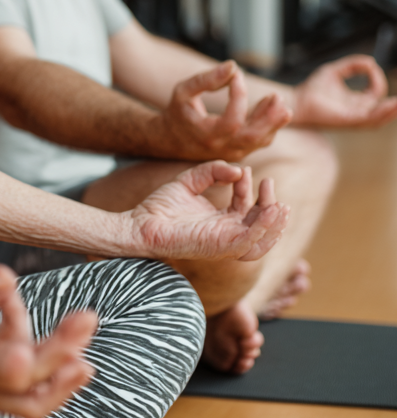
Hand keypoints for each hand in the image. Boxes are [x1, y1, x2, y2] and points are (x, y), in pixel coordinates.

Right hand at [0, 264, 96, 417]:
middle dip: (63, 352)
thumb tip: (8, 279)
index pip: (2, 373)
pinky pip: (24, 396)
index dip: (26, 356)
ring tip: (84, 341)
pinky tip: (64, 352)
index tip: (45, 337)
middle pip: (29, 386)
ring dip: (63, 376)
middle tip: (88, 318)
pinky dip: (47, 376)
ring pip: (32, 402)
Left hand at [129, 161, 288, 261]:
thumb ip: (212, 171)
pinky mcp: (220, 247)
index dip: (251, 189)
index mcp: (222, 221)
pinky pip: (249, 243)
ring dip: (275, 223)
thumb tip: (238, 170)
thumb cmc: (161, 207)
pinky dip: (264, 229)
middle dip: (270, 204)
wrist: (139, 223)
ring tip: (279, 203)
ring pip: (262, 241)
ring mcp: (224, 242)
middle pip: (261, 225)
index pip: (247, 207)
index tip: (246, 171)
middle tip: (268, 183)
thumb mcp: (189, 181)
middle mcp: (226, 233)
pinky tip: (268, 211)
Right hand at [156, 62, 291, 161]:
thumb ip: (206, 79)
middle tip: (277, 96)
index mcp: (206, 135)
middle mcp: (221, 148)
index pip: (232, 120)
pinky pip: (260, 140)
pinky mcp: (239, 151)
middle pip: (253, 137)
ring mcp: (232, 152)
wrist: (170, 139)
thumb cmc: (178, 111)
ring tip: (278, 99)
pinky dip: (268, 124)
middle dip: (269, 117)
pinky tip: (270, 106)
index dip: (239, 95)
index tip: (237, 75)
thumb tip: (233, 66)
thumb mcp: (184, 92)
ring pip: (261, 140)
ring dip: (273, 120)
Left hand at [292, 55, 396, 127]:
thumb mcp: (334, 70)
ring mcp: (353, 118)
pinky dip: (381, 113)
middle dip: (394, 106)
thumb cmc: (312, 88)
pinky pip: (369, 119)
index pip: (376, 92)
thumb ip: (352, 65)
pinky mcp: (347, 121)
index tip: (370, 66)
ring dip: (392, 111)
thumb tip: (370, 62)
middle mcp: (357, 111)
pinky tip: (390, 105)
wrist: (297, 99)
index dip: (376, 78)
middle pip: (383, 110)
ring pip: (379, 118)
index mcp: (356, 101)